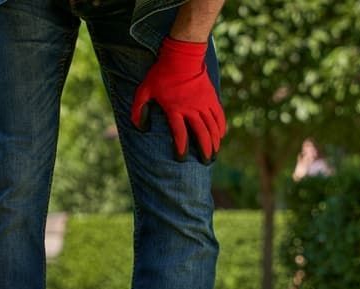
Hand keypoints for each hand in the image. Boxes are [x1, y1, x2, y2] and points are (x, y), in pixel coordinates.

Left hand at [131, 37, 226, 161]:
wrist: (183, 55)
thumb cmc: (161, 73)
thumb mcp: (145, 90)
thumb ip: (139, 110)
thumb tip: (141, 128)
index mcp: (175, 109)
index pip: (180, 135)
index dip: (181, 148)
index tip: (181, 158)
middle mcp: (192, 109)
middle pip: (202, 134)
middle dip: (204, 150)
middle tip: (205, 162)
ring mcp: (204, 103)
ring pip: (212, 128)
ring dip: (214, 143)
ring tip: (214, 154)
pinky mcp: (212, 97)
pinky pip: (219, 116)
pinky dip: (221, 127)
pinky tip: (221, 136)